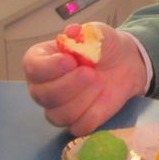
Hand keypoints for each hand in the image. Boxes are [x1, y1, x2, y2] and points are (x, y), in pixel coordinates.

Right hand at [22, 25, 147, 135]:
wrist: (125, 63)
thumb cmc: (103, 46)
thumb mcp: (96, 33)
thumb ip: (84, 33)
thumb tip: (72, 32)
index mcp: (40, 61)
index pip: (33, 68)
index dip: (50, 67)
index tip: (71, 61)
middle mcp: (42, 87)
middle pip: (44, 95)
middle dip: (70, 84)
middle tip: (92, 73)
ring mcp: (57, 108)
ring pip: (59, 115)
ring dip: (84, 99)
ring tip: (100, 81)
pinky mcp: (76, 123)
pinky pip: (79, 127)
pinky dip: (94, 114)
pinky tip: (103, 98)